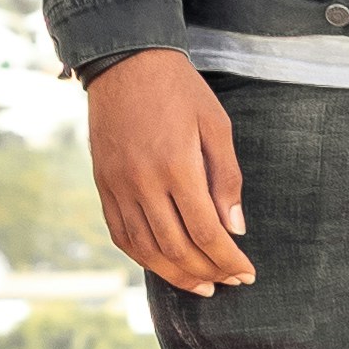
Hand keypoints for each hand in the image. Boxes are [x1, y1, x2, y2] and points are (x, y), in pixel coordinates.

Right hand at [87, 47, 256, 294]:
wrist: (126, 62)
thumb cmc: (179, 90)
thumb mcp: (216, 125)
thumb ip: (227, 179)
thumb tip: (235, 229)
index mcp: (177, 166)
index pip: (206, 231)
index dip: (229, 260)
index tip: (246, 273)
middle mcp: (143, 182)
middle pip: (177, 247)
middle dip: (208, 271)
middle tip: (229, 281)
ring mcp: (118, 186)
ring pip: (146, 249)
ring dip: (176, 275)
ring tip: (201, 285)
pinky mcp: (103, 185)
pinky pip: (121, 234)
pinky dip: (143, 257)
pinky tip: (163, 265)